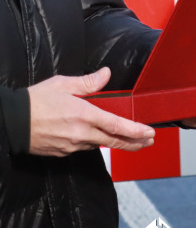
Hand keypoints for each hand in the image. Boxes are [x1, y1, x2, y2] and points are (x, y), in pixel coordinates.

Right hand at [28, 68, 155, 155]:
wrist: (10, 122)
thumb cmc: (34, 101)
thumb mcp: (62, 84)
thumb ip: (88, 82)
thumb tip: (107, 74)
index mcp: (84, 115)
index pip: (116, 126)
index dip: (135, 131)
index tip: (149, 132)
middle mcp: (81, 133)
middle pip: (114, 141)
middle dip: (135, 142)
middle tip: (149, 141)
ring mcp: (72, 146)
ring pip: (99, 144)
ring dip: (115, 142)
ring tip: (130, 140)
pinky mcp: (63, 153)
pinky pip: (84, 147)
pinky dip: (93, 142)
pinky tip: (98, 138)